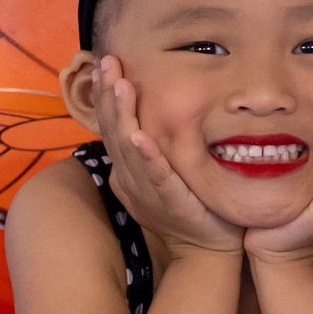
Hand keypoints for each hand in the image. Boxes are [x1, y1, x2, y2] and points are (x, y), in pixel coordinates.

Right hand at [94, 55, 244, 259]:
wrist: (205, 251)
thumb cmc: (190, 208)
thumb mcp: (165, 173)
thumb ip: (154, 149)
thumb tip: (150, 115)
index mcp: (129, 170)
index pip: (112, 126)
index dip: (107, 96)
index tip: (106, 63)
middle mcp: (130, 178)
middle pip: (114, 130)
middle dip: (110, 94)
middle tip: (108, 62)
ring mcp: (147, 191)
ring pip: (128, 148)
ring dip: (123, 115)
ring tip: (121, 85)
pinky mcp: (169, 201)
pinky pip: (155, 176)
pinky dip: (146, 156)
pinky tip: (141, 137)